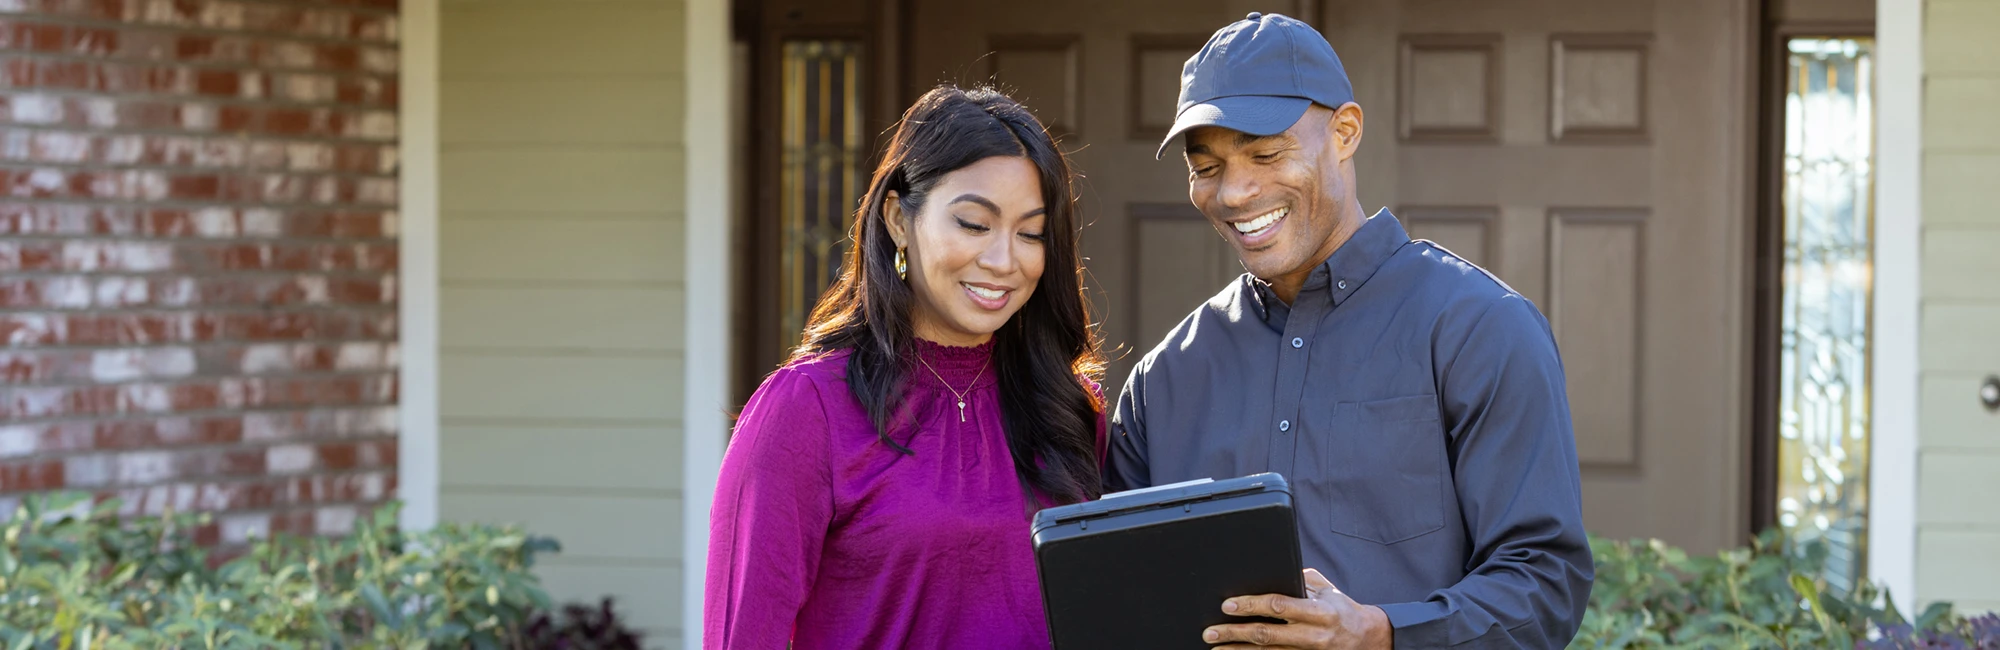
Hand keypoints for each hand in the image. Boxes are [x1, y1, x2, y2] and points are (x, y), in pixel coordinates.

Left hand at [1203, 569, 1392, 648]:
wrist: (1369, 639)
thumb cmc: (1343, 610)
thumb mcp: (1327, 589)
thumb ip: (1301, 579)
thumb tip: (1272, 570)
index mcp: (1320, 611)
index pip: (1279, 606)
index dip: (1252, 605)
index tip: (1228, 604)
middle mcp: (1313, 635)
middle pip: (1267, 634)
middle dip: (1235, 632)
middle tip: (1211, 630)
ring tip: (1216, 646)